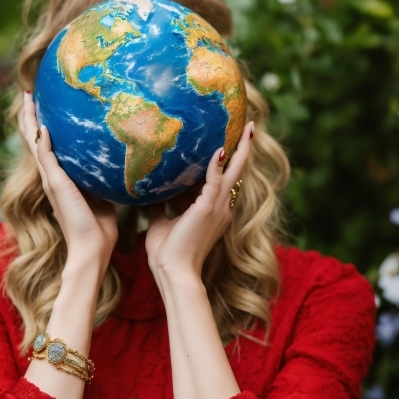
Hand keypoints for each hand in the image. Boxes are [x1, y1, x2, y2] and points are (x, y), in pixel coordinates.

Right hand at [18, 92, 117, 275]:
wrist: (92, 250)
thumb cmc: (100, 230)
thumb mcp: (103, 196)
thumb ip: (102, 179)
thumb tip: (117, 164)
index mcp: (61, 180)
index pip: (48, 147)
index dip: (44, 125)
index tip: (44, 105)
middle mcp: (52, 178)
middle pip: (35, 139)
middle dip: (31, 116)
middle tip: (29, 93)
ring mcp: (52, 181)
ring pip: (35, 143)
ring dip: (30, 121)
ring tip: (27, 98)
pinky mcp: (56, 185)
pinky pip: (46, 157)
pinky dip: (42, 140)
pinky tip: (42, 124)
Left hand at [145, 121, 253, 281]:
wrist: (172, 272)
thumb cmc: (167, 253)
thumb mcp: (160, 223)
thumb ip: (160, 206)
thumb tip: (149, 193)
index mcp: (213, 211)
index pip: (226, 179)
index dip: (231, 160)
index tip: (232, 141)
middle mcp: (221, 208)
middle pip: (238, 172)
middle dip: (244, 148)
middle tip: (250, 126)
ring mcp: (218, 208)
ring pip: (235, 172)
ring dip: (241, 150)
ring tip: (247, 129)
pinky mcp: (207, 209)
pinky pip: (216, 181)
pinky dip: (218, 165)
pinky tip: (219, 149)